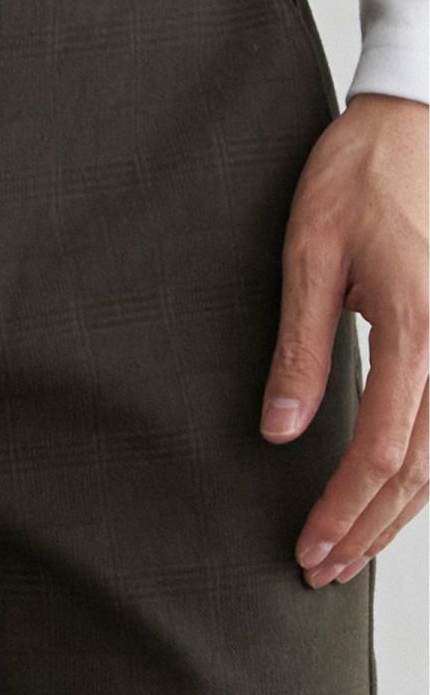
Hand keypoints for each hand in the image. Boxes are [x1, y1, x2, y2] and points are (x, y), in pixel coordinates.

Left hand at [260, 91, 428, 584]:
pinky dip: (422, 472)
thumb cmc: (354, 179)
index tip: (309, 550)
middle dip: (371, 528)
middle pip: (425, 470)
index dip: (346, 509)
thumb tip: (280, 431)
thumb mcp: (307, 255)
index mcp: (417, 327)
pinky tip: (390, 496)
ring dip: (399, 511)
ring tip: (349, 551)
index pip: (385, 449)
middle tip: (320, 570)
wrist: (410, 124)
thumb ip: (300, 348)